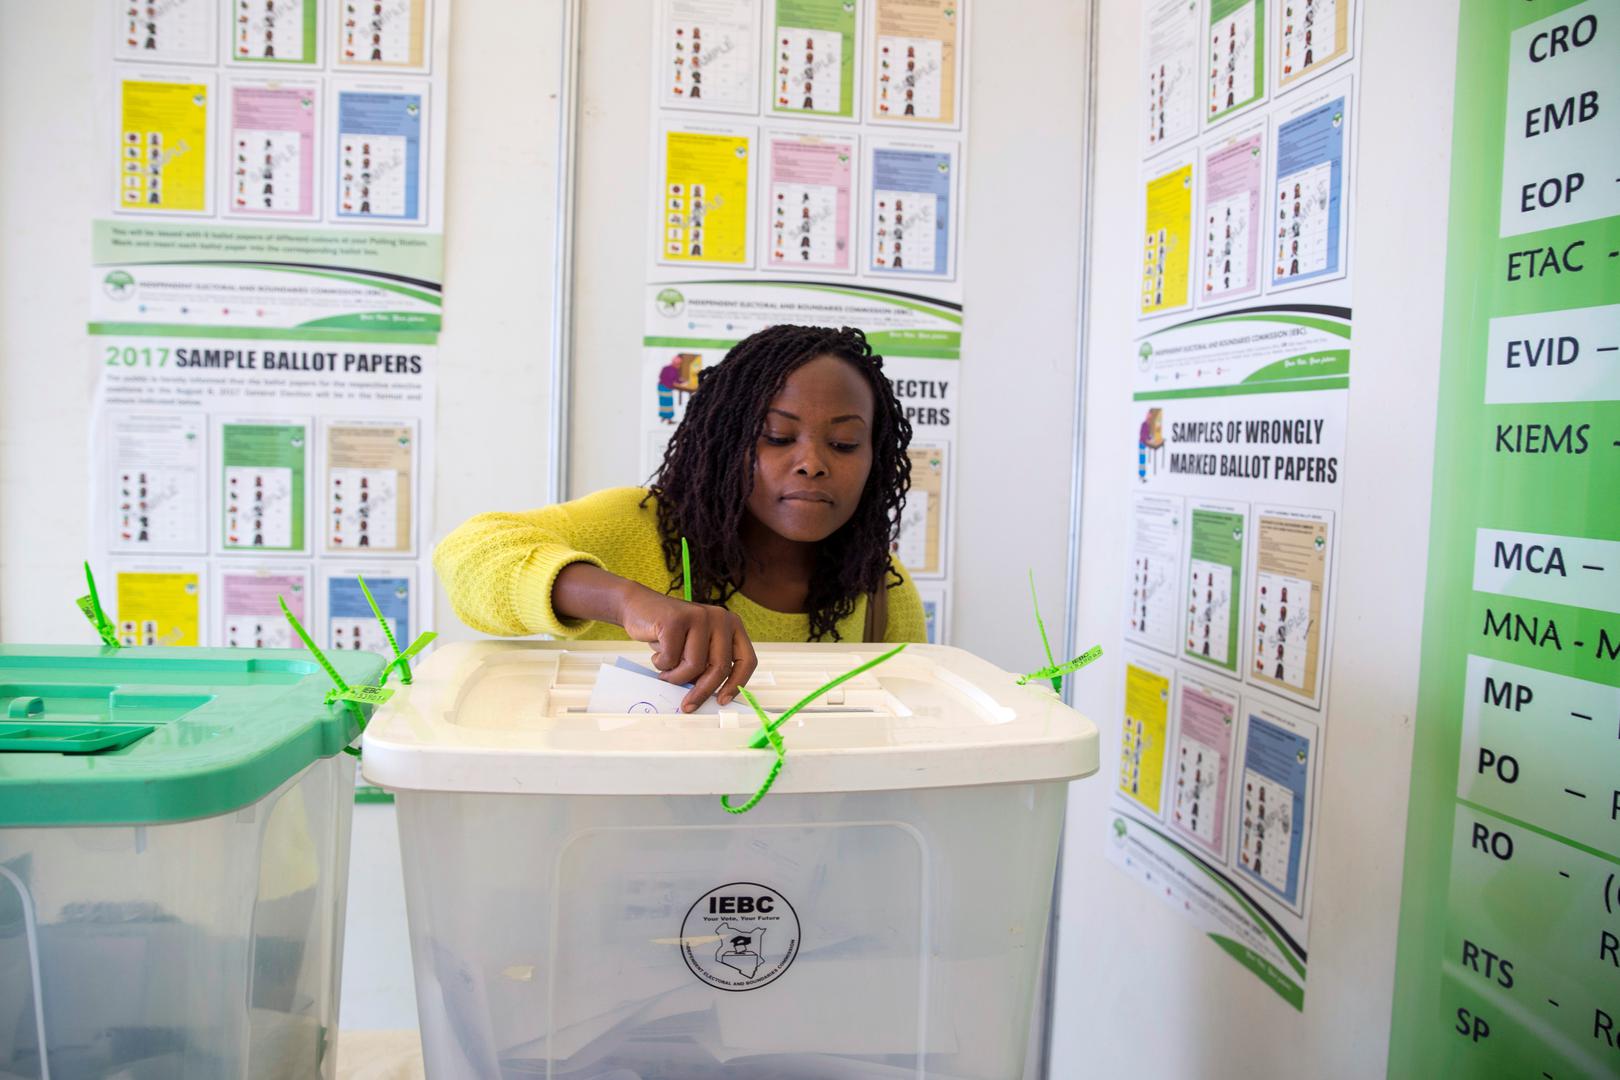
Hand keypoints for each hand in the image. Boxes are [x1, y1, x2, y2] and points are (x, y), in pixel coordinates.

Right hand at [618, 588, 758, 710]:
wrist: (638, 606)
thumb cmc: (670, 633)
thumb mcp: (697, 648)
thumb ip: (708, 666)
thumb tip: (713, 697)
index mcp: (732, 625)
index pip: (746, 660)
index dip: (736, 684)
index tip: (722, 701)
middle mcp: (720, 618)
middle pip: (719, 667)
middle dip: (702, 691)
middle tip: (687, 705)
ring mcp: (699, 616)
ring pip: (694, 666)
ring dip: (675, 677)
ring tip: (666, 671)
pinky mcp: (676, 620)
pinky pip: (671, 659)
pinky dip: (661, 664)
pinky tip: (657, 654)